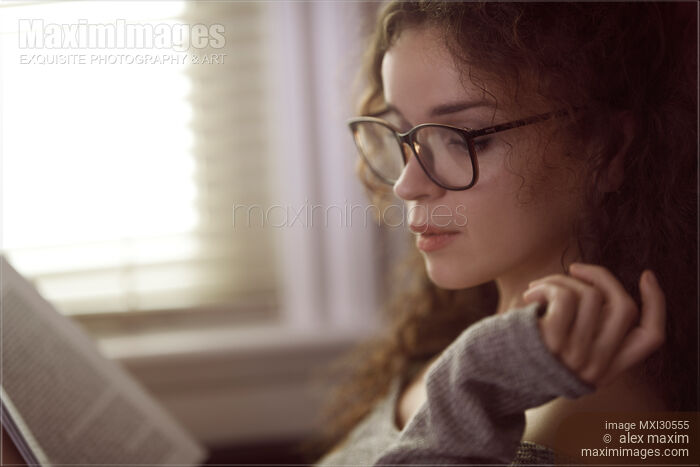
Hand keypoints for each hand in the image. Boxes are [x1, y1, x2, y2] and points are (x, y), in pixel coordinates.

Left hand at [521, 263, 665, 387]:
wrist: (483, 372)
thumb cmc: (519, 351)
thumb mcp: (560, 347)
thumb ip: (588, 328)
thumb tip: (600, 286)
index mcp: (604, 369)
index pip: (651, 337)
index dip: (657, 303)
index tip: (645, 274)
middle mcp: (595, 367)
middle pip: (625, 307)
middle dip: (602, 276)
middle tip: (574, 268)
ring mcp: (576, 356)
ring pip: (592, 295)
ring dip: (562, 280)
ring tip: (538, 288)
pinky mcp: (553, 341)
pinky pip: (566, 296)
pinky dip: (548, 286)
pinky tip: (530, 296)